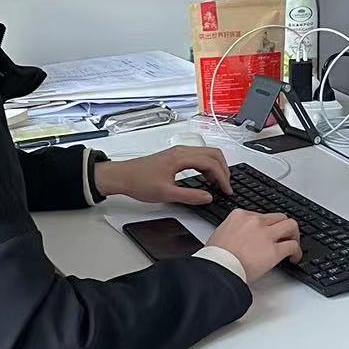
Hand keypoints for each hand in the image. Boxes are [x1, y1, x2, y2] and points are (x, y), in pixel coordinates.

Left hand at [93, 148, 232, 205]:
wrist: (122, 176)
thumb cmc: (139, 182)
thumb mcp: (166, 194)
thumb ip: (190, 196)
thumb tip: (208, 197)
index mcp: (181, 157)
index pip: (211, 162)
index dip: (223, 177)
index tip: (227, 190)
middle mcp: (181, 151)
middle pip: (213, 154)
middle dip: (224, 169)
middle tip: (227, 186)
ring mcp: (178, 152)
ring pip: (206, 154)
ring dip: (216, 167)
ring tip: (218, 184)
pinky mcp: (175, 157)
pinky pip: (198, 157)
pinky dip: (207, 167)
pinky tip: (206, 179)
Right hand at [207, 210, 301, 281]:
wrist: (217, 269)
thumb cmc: (215, 257)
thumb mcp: (221, 233)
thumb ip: (234, 229)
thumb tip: (241, 237)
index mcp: (240, 215)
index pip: (261, 215)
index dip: (267, 225)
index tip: (269, 233)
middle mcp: (255, 222)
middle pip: (279, 217)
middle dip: (283, 227)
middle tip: (285, 236)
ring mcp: (266, 235)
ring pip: (291, 226)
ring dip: (294, 235)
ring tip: (293, 244)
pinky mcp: (274, 251)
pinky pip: (293, 246)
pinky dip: (297, 252)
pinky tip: (294, 258)